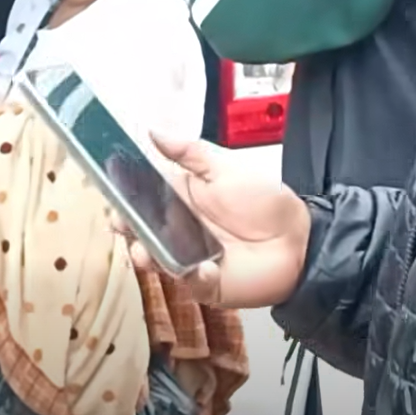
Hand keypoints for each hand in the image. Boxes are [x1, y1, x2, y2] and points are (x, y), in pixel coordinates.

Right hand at [117, 133, 311, 308]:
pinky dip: (193, 278)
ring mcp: (189, 259)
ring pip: (157, 260)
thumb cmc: (264, 201)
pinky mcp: (207, 283)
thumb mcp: (226, 167)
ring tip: (145, 254)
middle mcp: (177, 231)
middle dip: (127, 231)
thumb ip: (189, 151)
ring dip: (147, 256)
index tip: (113, 199)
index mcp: (177, 201)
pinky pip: (192, 283)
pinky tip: (202, 268)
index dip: (123, 201)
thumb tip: (152, 131)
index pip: (140, 200)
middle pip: (141, 232)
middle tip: (122, 226)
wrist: (302, 238)